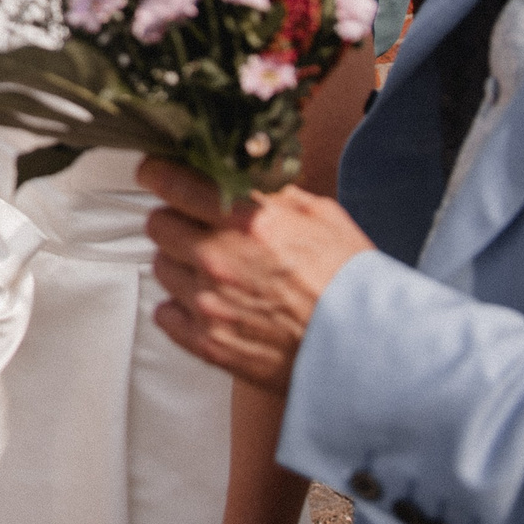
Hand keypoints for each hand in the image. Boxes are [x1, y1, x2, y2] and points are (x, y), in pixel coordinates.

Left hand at [139, 158, 375, 390]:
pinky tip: (209, 304)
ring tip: (215, 271)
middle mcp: (219, 260)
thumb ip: (272, 192)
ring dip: (181, 264)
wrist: (368, 351)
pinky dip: (181, 308)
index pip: (173, 184)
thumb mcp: (321, 216)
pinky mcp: (208, 343)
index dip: (159, 173)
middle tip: (198, 227)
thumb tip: (242, 175)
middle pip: (158, 224)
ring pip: (161, 267)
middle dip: (175, 220)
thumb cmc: (353, 285)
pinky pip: (165, 315)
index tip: (156, 172)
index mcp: (247, 222)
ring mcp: (209, 304)